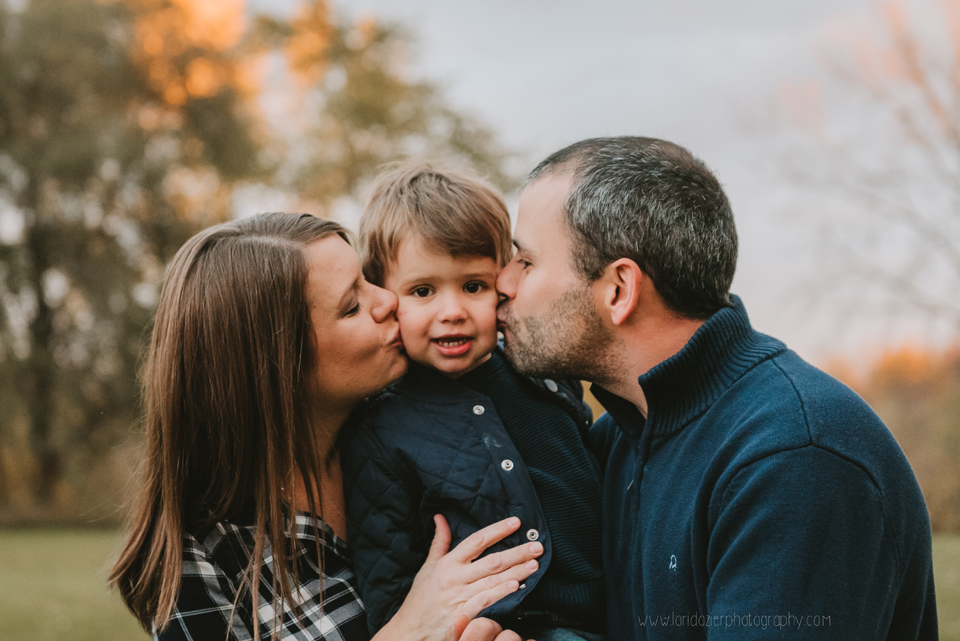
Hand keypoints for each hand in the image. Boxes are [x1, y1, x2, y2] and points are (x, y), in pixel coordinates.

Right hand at [374, 515, 542, 640]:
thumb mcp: (428, 566)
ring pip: (493, 580)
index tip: (515, 522)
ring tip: (535, 564)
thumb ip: (439, 542)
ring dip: (517, 571)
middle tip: (537, 546)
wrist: (411, 629)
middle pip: (491, 561)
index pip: (477, 541)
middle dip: (517, 552)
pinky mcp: (465, 615)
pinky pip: (487, 601)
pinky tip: (517, 586)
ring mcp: (461, 597)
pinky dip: (501, 593)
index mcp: (448, 563)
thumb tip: (440, 517)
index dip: (497, 530)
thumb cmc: (421, 598)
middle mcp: (456, 578)